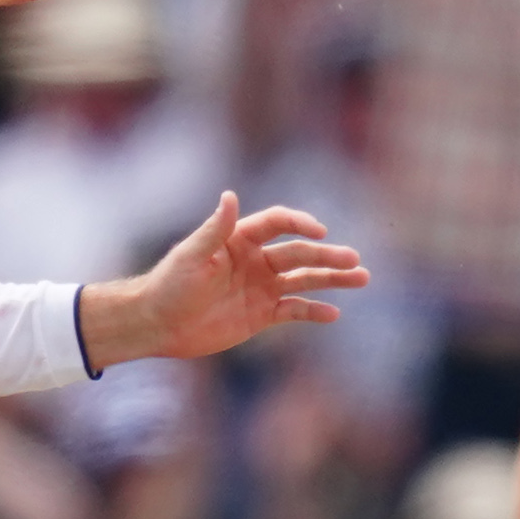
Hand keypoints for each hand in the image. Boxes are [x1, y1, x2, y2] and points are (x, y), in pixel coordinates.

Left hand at [79, 194, 367, 363]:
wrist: (158, 323)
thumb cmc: (169, 284)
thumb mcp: (191, 255)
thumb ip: (215, 228)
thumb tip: (231, 195)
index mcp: (240, 240)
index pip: (278, 224)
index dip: (300, 224)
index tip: (320, 232)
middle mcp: (256, 261)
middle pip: (300, 253)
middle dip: (328, 256)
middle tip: (355, 261)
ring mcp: (261, 288)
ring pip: (305, 280)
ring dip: (332, 278)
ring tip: (362, 278)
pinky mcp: (261, 315)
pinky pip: (294, 311)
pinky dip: (314, 311)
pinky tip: (334, 313)